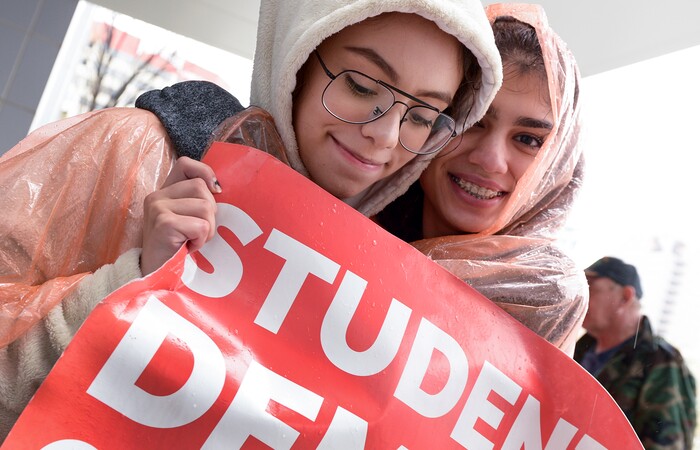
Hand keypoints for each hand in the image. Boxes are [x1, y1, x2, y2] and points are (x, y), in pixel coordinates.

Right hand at [141, 157, 221, 275]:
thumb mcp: (187, 219)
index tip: (215, 191)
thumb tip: (219, 188)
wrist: (155, 275)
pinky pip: (201, 226)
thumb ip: (197, 200)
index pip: (186, 165)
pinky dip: (200, 240)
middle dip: (210, 212)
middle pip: (202, 188)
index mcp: (164, 192)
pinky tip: (187, 248)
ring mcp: (158, 208)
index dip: (205, 173)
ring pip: (205, 207)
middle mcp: (157, 196)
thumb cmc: (176, 248)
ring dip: (206, 229)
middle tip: (197, 232)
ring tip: (192, 240)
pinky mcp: (164, 223)